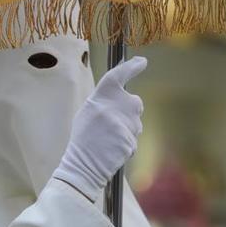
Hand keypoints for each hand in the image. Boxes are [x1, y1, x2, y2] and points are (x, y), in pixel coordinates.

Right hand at [53, 57, 147, 200]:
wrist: (83, 164)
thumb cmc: (84, 138)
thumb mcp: (88, 111)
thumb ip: (105, 101)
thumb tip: (121, 97)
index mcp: (101, 96)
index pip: (119, 75)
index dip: (131, 67)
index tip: (141, 62)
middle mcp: (115, 106)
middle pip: (134, 102)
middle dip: (130, 113)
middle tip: (113, 125)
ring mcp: (124, 124)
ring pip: (136, 123)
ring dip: (127, 130)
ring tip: (109, 140)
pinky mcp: (131, 140)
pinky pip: (134, 140)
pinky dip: (126, 145)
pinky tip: (113, 150)